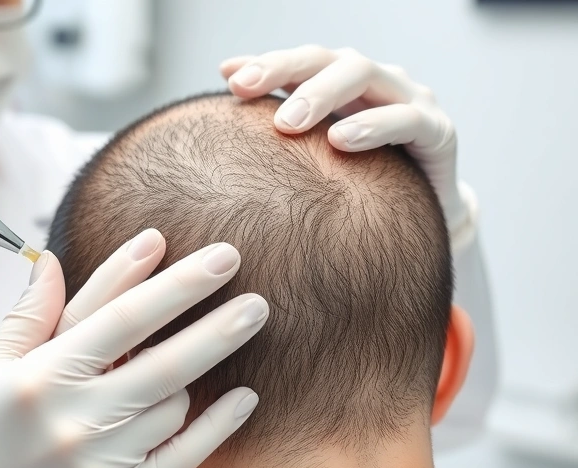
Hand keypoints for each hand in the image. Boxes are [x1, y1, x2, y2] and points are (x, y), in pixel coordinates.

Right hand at [0, 230, 267, 467]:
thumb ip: (29, 315)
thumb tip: (55, 260)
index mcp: (39, 378)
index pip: (120, 319)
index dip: (173, 283)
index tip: (215, 255)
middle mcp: (73, 421)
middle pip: (165, 361)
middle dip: (218, 323)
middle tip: (259, 292)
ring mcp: (101, 466)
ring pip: (174, 406)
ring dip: (190, 376)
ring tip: (188, 360)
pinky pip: (184, 457)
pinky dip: (218, 425)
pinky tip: (244, 396)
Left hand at [220, 45, 471, 242]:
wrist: (425, 212)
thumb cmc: (362, 178)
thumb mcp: (316, 154)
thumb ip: (280, 128)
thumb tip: (225, 95)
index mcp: (342, 82)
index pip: (300, 61)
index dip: (266, 64)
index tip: (228, 79)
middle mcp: (375, 79)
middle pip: (327, 58)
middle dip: (285, 72)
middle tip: (246, 92)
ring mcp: (410, 98)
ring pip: (365, 74)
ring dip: (323, 93)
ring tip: (289, 122)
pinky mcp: (438, 130)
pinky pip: (406, 118)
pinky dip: (373, 126)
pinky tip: (342, 140)